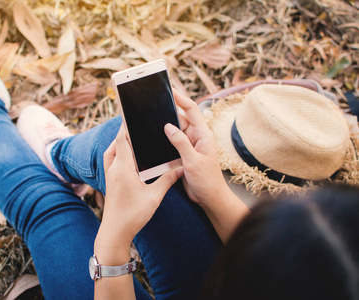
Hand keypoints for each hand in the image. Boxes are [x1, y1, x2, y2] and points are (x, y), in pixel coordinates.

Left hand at [96, 126, 182, 252]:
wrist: (115, 232)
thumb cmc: (132, 215)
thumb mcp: (154, 197)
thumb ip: (167, 180)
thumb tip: (180, 167)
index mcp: (123, 168)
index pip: (122, 140)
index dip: (126, 126)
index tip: (131, 114)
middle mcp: (113, 169)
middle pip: (116, 144)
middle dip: (124, 132)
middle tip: (135, 123)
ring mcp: (110, 176)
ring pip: (112, 152)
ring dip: (120, 143)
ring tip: (131, 137)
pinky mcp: (110, 183)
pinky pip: (112, 161)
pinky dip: (118, 153)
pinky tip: (128, 158)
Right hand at [164, 89, 227, 207]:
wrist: (210, 198)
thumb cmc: (207, 180)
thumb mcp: (193, 161)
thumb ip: (181, 143)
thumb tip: (168, 126)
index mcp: (203, 135)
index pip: (191, 110)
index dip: (181, 98)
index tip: (169, 89)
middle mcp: (196, 137)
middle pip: (180, 118)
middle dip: (168, 110)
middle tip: (153, 102)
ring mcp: (189, 146)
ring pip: (174, 131)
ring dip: (164, 126)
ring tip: (150, 117)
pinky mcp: (183, 154)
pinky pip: (172, 143)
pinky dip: (164, 139)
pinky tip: (153, 136)